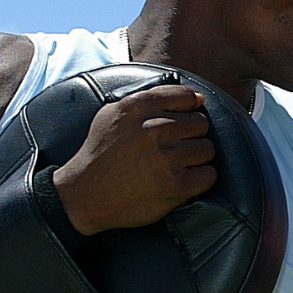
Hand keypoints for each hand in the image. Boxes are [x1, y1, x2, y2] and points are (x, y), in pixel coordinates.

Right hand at [52, 84, 216, 234]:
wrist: (84, 196)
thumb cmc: (101, 154)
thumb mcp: (113, 115)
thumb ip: (149, 100)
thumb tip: (197, 97)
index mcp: (137, 108)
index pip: (186, 96)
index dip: (189, 109)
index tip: (181, 122)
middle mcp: (153, 129)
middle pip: (200, 123)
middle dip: (192, 136)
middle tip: (175, 149)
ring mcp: (165, 158)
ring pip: (207, 149)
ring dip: (196, 159)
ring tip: (176, 165)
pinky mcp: (175, 185)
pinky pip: (209, 174)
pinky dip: (200, 179)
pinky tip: (183, 181)